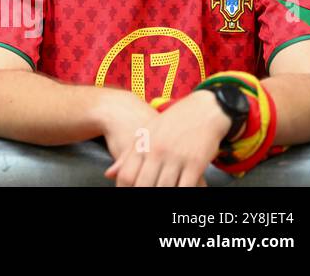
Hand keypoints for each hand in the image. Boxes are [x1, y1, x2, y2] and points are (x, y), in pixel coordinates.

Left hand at [104, 91, 227, 186]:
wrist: (201, 110)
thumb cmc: (169, 125)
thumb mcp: (144, 134)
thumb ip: (127, 156)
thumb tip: (109, 174)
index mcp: (142, 145)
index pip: (127, 176)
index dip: (124, 189)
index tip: (126, 194)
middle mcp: (157, 152)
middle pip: (144, 185)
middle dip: (143, 194)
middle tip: (145, 200)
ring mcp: (176, 157)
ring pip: (164, 188)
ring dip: (163, 194)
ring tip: (162, 195)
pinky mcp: (196, 163)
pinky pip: (186, 186)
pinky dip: (181, 192)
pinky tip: (178, 193)